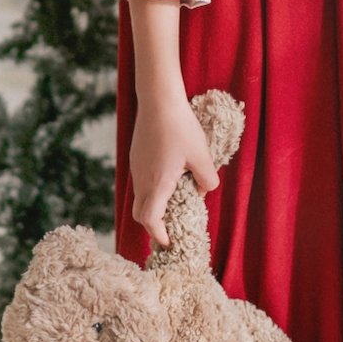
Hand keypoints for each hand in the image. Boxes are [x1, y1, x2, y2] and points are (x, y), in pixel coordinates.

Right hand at [130, 89, 218, 248]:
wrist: (158, 99)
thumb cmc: (181, 127)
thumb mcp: (202, 156)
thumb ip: (207, 180)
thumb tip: (202, 190)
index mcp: (157, 184)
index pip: (150, 221)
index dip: (159, 235)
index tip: (169, 242)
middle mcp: (142, 179)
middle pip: (140, 213)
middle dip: (154, 225)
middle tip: (170, 227)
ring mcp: (135, 167)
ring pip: (140, 196)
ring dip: (154, 204)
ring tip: (174, 199)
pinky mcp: (135, 156)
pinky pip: (140, 180)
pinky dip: (151, 188)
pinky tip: (168, 174)